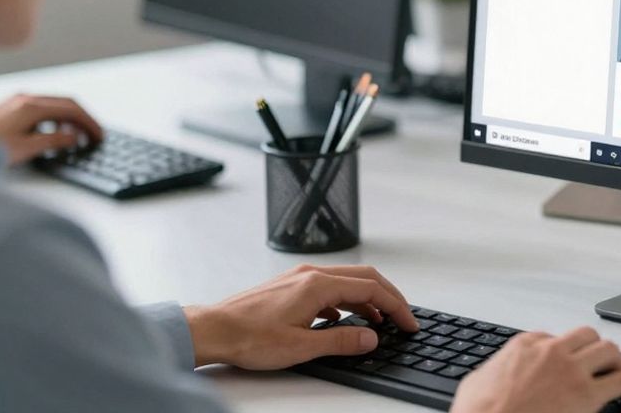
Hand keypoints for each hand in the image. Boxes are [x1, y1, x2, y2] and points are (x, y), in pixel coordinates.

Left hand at [0, 93, 102, 164]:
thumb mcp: (25, 149)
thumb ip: (54, 142)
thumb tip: (74, 138)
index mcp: (32, 106)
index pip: (72, 109)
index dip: (89, 123)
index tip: (98, 135)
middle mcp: (25, 98)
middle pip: (65, 104)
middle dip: (82, 119)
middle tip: (92, 136)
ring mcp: (15, 101)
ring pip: (52, 105)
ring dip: (67, 120)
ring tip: (74, 138)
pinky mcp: (7, 107)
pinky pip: (39, 108)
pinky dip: (52, 119)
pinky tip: (50, 134)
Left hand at [182, 264, 419, 369]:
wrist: (212, 330)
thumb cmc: (248, 337)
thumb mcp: (302, 346)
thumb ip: (342, 340)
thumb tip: (371, 337)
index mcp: (318, 285)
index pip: (371, 289)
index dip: (396, 306)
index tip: (408, 322)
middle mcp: (311, 274)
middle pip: (364, 278)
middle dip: (388, 297)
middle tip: (402, 317)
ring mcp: (299, 277)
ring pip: (346, 281)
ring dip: (367, 298)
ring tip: (378, 321)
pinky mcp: (289, 286)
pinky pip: (328, 286)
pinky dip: (345, 300)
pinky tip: (341, 319)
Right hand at [451, 327, 620, 412]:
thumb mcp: (476, 382)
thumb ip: (492, 371)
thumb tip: (492, 377)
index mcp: (524, 345)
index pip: (552, 338)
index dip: (562, 352)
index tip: (567, 363)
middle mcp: (551, 351)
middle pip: (587, 336)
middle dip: (596, 348)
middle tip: (603, 362)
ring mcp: (571, 370)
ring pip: (609, 350)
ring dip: (618, 361)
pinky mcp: (587, 394)